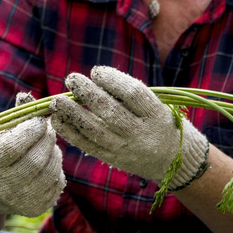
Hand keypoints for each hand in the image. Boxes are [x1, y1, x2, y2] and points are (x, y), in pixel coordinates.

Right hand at [0, 93, 65, 216]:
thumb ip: (15, 117)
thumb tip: (27, 96)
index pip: (14, 146)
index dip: (31, 129)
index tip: (39, 119)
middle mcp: (4, 186)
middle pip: (36, 159)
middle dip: (47, 139)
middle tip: (47, 129)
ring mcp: (21, 200)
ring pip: (51, 171)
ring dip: (54, 152)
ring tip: (47, 145)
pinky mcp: (36, 208)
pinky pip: (57, 183)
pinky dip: (56, 169)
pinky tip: (47, 162)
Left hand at [51, 67, 209, 188]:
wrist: (174, 161)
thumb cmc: (161, 123)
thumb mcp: (157, 106)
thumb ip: (130, 95)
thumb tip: (94, 80)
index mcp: (157, 115)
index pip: (133, 94)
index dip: (113, 80)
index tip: (96, 71)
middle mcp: (142, 134)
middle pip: (111, 112)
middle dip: (88, 93)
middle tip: (72, 78)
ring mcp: (127, 149)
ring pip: (95, 131)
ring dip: (73, 114)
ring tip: (57, 100)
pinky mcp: (114, 159)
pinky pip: (88, 146)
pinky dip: (70, 133)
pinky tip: (57, 120)